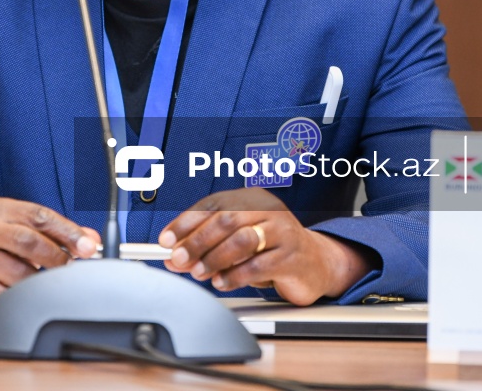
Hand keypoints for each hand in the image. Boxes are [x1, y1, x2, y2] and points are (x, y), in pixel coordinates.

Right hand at [0, 197, 99, 312]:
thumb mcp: (17, 227)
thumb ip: (54, 232)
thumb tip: (90, 241)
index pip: (39, 216)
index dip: (68, 232)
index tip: (88, 247)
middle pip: (29, 242)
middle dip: (57, 258)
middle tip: (68, 268)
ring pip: (20, 275)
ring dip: (38, 282)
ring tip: (40, 281)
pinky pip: (5, 297)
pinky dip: (19, 298)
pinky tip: (17, 293)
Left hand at [158, 188, 374, 304]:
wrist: (315, 263)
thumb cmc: (272, 249)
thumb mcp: (238, 243)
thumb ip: (207, 247)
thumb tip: (174, 257)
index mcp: (251, 199)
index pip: (213, 204)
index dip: (186, 222)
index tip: (166, 239)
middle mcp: (268, 210)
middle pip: (226, 219)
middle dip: (197, 241)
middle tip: (179, 260)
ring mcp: (283, 231)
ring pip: (242, 239)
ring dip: (215, 258)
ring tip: (200, 273)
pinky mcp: (292, 256)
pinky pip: (259, 264)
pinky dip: (235, 275)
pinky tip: (222, 282)